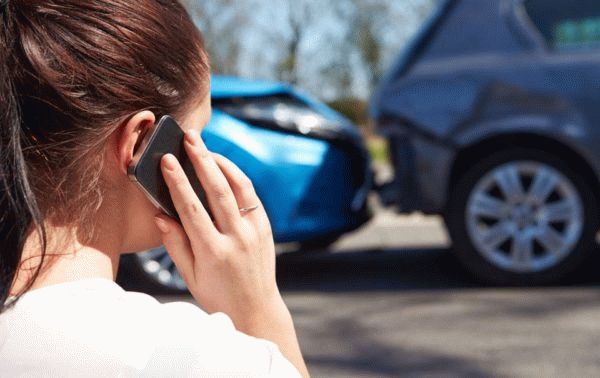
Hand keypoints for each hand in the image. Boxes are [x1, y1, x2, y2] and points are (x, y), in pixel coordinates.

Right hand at [152, 129, 283, 327]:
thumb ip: (175, 245)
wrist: (256, 309)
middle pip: (218, 190)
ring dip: (221, 162)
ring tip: (205, 146)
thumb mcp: (190, 277)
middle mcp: (237, 238)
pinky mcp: (265, 227)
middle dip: (201, 160)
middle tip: (189, 137)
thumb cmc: (217, 294)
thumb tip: (160, 215)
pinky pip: (250, 195)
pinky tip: (223, 166)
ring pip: (239, 187)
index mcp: (213, 252)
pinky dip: (237, 177)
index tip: (167, 160)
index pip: (192, 209)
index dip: (177, 181)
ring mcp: (255, 231)